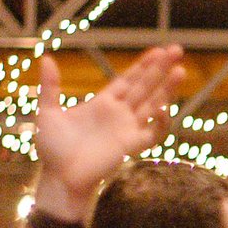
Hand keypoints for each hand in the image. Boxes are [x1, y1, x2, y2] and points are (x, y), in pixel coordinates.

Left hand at [30, 45, 185, 220]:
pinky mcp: (131, 146)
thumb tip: (47, 58)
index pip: (129, 79)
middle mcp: (119, 114)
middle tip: (177, 50)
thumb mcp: (47, 112)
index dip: (143, 65)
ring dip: (167, 89)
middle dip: (161, 68)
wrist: (59, 177)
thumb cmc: (52, 149)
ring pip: (154, 104)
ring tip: (180, 71)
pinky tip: (163, 109)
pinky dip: (161, 123)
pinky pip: (153, 134)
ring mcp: (127, 129)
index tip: (158, 51)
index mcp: (103, 103)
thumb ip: (50, 87)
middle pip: (146, 86)